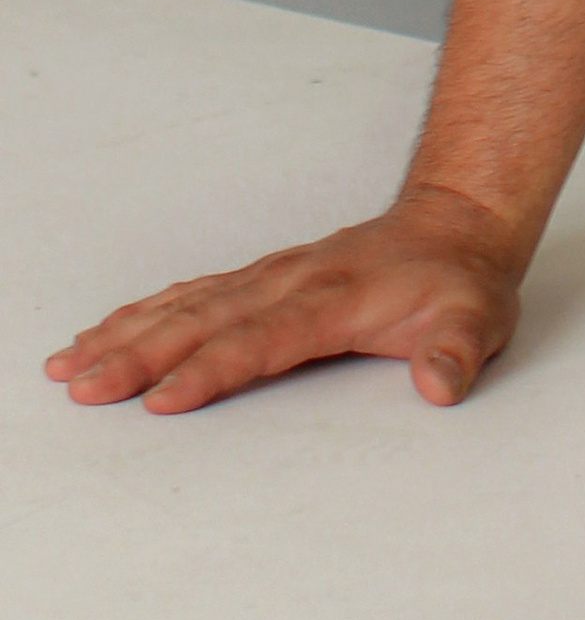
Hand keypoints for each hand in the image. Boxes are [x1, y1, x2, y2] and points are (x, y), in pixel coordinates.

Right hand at [46, 187, 525, 414]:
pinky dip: (147, 310)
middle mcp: (292, 282)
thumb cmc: (460, 281)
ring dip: (128, 332)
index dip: (213, 368)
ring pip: (189, 304)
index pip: (262, 339)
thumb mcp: (477, 319)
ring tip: (73, 361)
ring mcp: (273, 276)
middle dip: (141, 354)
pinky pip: (195, 292)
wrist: (459, 222)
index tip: (163, 397)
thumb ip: (455, 351)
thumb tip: (440, 383)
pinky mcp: (264, 278)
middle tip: (84, 383)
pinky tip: (110, 329)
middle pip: (205, 320)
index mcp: (334, 298)